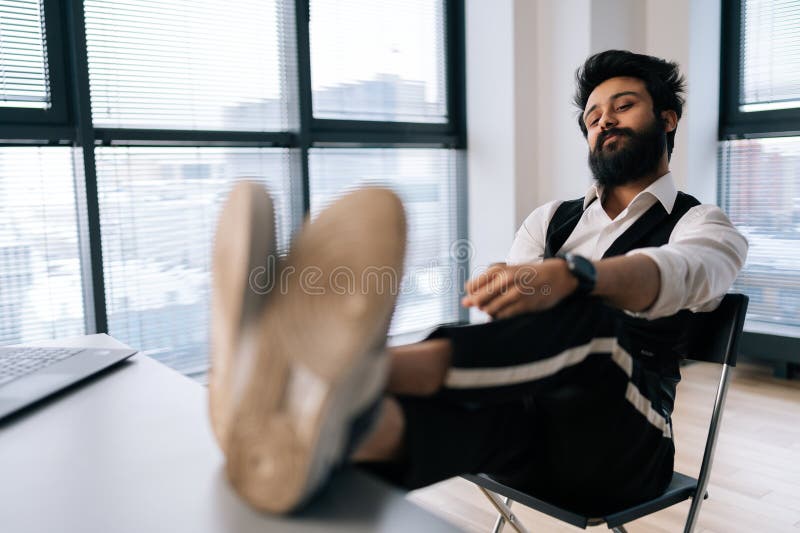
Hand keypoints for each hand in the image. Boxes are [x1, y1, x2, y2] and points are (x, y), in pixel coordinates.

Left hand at [461, 259, 578, 318]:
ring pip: (489, 309)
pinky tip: (505, 310)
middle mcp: (505, 279)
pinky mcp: (524, 304)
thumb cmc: (528, 274)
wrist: (556, 276)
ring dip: (489, 312)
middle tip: (486, 303)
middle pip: (478, 299)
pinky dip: (499, 316)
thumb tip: (464, 302)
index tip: (475, 297)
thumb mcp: (506, 271)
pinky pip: (503, 316)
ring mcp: (515, 292)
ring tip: (498, 306)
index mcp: (498, 270)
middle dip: (478, 305)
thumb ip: (485, 285)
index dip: (470, 295)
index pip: (471, 286)